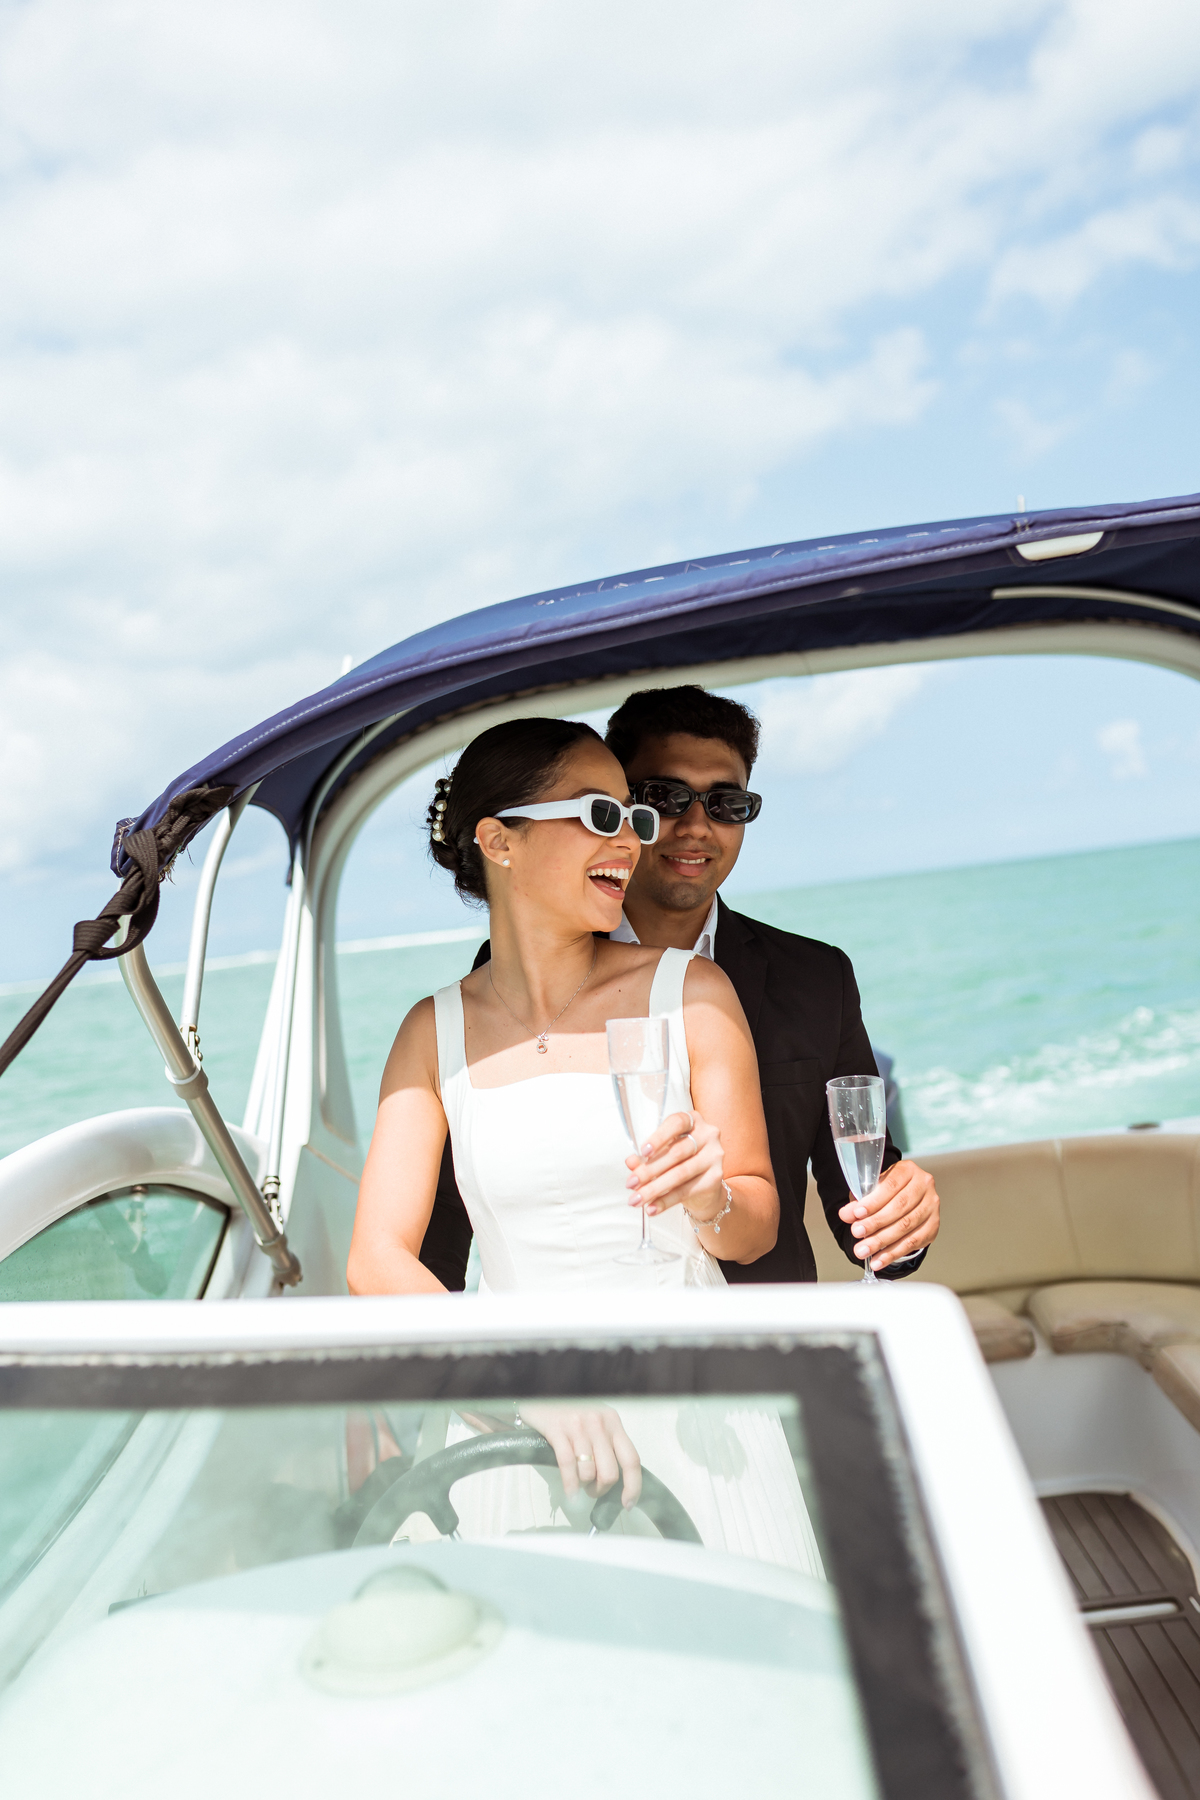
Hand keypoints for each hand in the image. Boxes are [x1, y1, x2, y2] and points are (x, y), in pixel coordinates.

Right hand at [518, 1403, 641, 1506]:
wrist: (541, 1391)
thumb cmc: (570, 1409)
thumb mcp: (596, 1419)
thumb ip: (608, 1442)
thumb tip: (617, 1477)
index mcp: (612, 1421)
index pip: (631, 1459)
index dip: (633, 1486)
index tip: (628, 1503)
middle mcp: (598, 1422)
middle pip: (610, 1472)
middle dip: (601, 1489)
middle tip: (593, 1490)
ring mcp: (577, 1426)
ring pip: (588, 1473)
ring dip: (584, 1486)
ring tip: (579, 1484)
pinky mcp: (557, 1429)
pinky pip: (567, 1466)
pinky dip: (570, 1486)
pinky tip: (570, 1492)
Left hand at [625, 1110, 724, 1221]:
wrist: (705, 1185)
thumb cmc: (681, 1162)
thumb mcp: (663, 1154)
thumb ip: (647, 1156)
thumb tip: (631, 1162)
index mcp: (693, 1121)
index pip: (677, 1123)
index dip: (659, 1137)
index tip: (643, 1152)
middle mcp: (708, 1135)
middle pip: (676, 1152)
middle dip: (649, 1170)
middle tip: (630, 1183)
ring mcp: (714, 1156)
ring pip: (680, 1173)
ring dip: (654, 1188)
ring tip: (637, 1199)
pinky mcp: (716, 1177)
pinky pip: (686, 1190)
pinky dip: (666, 1201)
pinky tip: (652, 1207)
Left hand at [839, 1158, 939, 1271]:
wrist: (907, 1200)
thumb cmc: (887, 1192)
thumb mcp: (872, 1191)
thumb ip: (859, 1202)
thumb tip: (847, 1214)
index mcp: (907, 1170)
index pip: (890, 1186)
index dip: (873, 1201)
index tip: (857, 1214)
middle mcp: (924, 1185)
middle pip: (899, 1207)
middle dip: (875, 1223)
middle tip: (857, 1233)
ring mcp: (932, 1206)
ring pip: (906, 1227)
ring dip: (882, 1241)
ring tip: (863, 1250)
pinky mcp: (933, 1226)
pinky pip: (913, 1242)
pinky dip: (893, 1253)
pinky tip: (878, 1260)